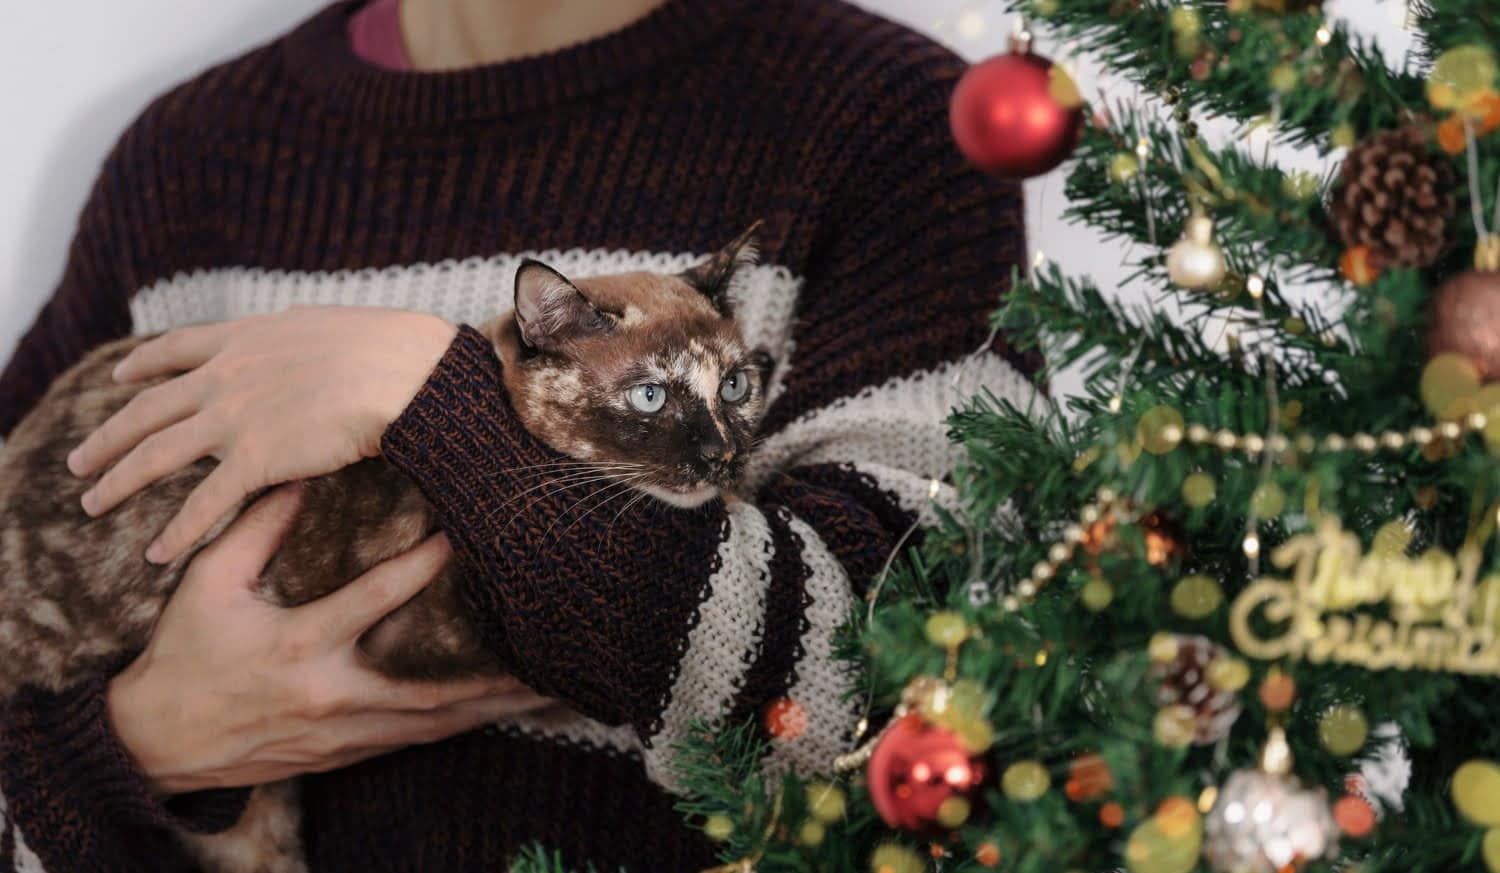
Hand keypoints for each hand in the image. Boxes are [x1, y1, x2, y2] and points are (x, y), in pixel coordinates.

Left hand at [67, 306, 457, 563]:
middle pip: (147, 410)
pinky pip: (203, 504)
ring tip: (92, 504)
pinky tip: (155, 554)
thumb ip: (302, 333)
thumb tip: (303, 330)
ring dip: (119, 482)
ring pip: (156, 456)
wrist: (405, 373)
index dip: (142, 365)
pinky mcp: (256, 461)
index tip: (119, 377)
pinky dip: (176, 531)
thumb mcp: (331, 323)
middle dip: (108, 436)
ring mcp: (234, 418)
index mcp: (246, 338)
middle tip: (79, 459)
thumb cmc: (389, 347)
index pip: (176, 350)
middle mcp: (226, 376)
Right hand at [106, 485, 550, 794]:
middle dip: (487, 678)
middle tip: (545, 656)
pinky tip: (493, 716)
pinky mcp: (342, 754)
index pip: (374, 599)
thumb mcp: (209, 584)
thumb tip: (302, 469)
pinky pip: (410, 741)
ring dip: (485, 711)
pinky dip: (453, 728)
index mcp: (298, 646)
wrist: (156, 742)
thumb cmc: (184, 653)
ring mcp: (340, 734)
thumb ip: (256, 528)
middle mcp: (330, 696)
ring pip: (429, 727)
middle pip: (427, 690)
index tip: (465, 534)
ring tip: (542, 692)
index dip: (422, 565)